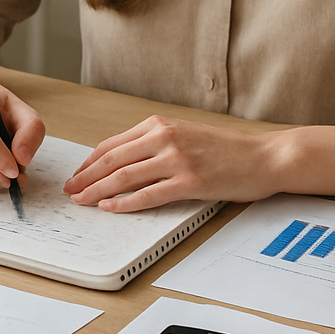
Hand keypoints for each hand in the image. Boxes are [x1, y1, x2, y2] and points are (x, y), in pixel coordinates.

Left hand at [63, 115, 283, 211]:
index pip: (112, 144)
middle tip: (70, 192)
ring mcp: (177, 159)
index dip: (89, 162)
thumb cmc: (227, 150)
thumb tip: (122, 163)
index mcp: (160, 125)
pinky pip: (148, 194)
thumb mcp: (185, 136)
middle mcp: (165, 138)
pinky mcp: (190, 181)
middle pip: (112, 160)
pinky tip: (110, 208)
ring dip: (98, 191)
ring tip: (82, 202)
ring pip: (124, 177)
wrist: (265, 156)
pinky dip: (125, 203)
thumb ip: (155, 144)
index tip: (76, 175)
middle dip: (85, 177)